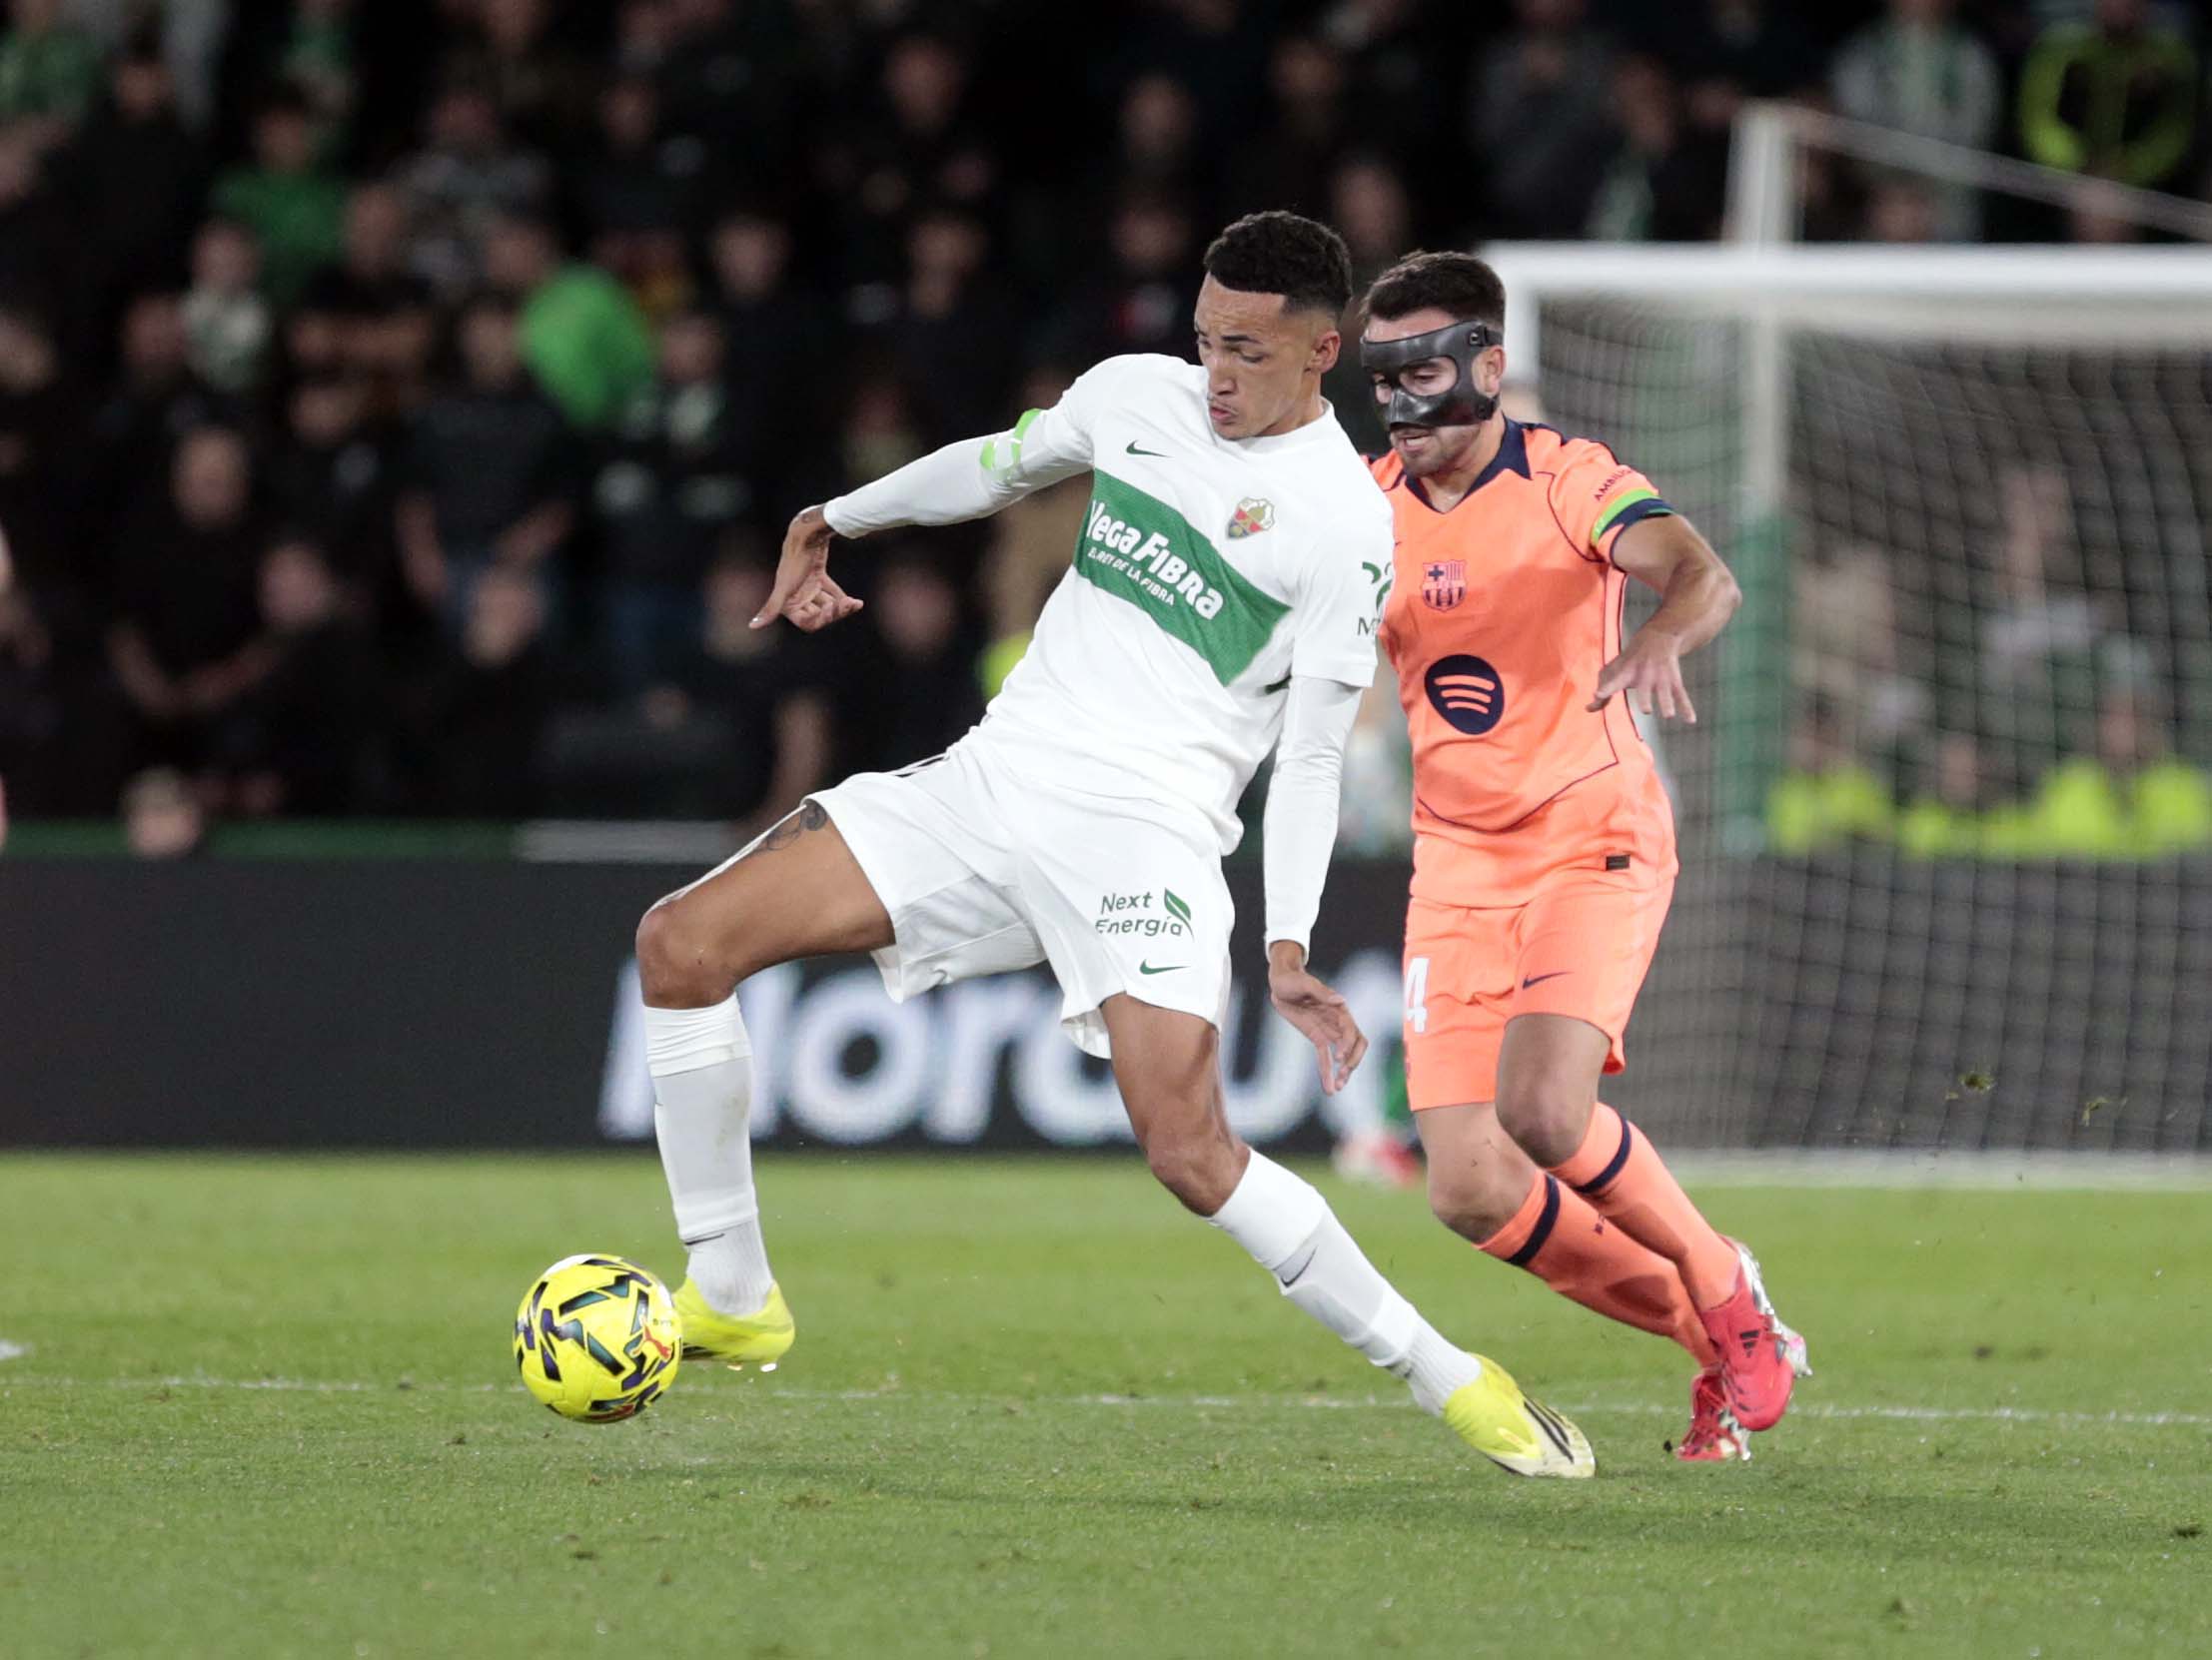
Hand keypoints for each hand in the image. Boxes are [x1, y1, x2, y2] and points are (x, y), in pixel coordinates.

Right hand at [754, 505, 864, 633]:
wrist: (807, 533)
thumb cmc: (794, 562)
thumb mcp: (784, 588)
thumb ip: (771, 608)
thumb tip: (751, 627)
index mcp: (787, 603)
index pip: (808, 623)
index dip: (822, 620)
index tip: (833, 610)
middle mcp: (796, 596)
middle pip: (820, 615)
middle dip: (835, 612)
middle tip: (849, 605)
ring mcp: (808, 586)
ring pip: (827, 604)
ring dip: (842, 606)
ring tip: (854, 603)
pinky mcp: (818, 575)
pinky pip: (832, 592)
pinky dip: (843, 598)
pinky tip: (857, 602)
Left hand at [1268, 941, 1367, 1095]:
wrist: (1281, 983)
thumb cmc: (1293, 980)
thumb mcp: (1305, 983)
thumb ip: (1322, 992)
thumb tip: (1340, 1000)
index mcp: (1339, 1009)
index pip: (1351, 1031)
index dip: (1348, 1045)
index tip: (1339, 1058)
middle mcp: (1338, 1022)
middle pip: (1355, 1045)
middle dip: (1352, 1062)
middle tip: (1342, 1075)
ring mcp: (1328, 1031)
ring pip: (1343, 1056)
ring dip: (1343, 1072)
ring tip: (1337, 1088)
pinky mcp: (1317, 1038)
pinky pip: (1325, 1057)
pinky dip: (1327, 1072)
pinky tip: (1328, 1089)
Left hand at [1588, 628, 1694, 722]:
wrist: (1658, 637)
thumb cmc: (1629, 660)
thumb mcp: (1613, 670)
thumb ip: (1603, 692)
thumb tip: (1589, 709)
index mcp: (1626, 672)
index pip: (1613, 681)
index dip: (1605, 688)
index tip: (1597, 695)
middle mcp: (1644, 675)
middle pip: (1644, 689)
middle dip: (1645, 698)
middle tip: (1645, 710)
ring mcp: (1660, 677)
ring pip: (1664, 692)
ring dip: (1667, 703)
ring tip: (1668, 715)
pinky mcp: (1674, 680)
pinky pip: (1681, 695)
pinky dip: (1687, 708)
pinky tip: (1691, 720)